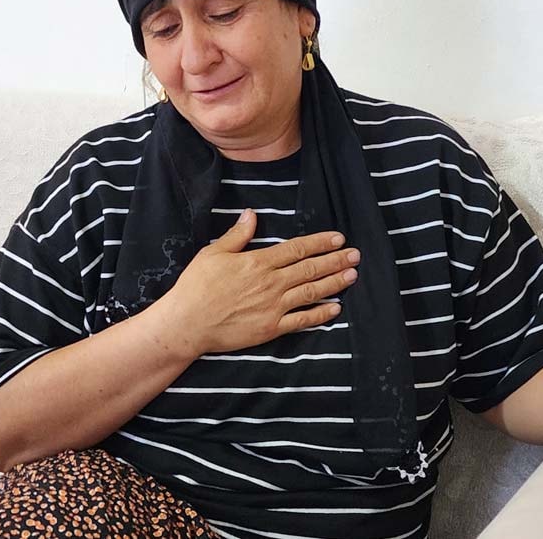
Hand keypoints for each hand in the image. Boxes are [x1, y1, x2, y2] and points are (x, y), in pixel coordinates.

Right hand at [159, 208, 359, 355]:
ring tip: (352, 275)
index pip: (297, 249)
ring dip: (334, 283)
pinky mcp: (271, 328)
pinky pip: (302, 320)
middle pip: (310, 269)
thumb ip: (237, 235)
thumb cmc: (196, 287)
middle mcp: (271, 283)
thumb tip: (252, 214)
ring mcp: (273, 307)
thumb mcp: (213, 253)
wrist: (186, 324)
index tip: (338, 238)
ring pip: (312, 292)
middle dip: (335, 260)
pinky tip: (336, 308)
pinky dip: (321, 314)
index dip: (320, 243)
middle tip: (356, 255)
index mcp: (258, 262)